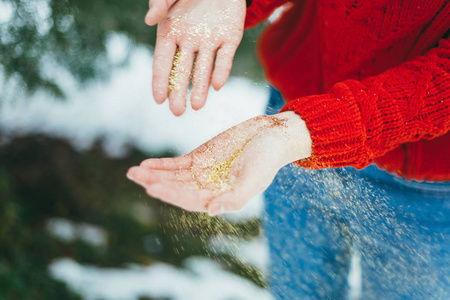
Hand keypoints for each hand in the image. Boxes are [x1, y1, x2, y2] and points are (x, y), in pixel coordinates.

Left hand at [127, 112, 311, 215]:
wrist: (271, 136)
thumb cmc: (267, 159)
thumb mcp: (254, 178)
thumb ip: (235, 197)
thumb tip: (211, 211)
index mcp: (220, 198)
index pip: (190, 200)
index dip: (170, 194)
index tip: (152, 187)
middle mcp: (207, 188)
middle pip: (176, 189)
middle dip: (156, 183)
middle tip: (135, 176)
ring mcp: (202, 173)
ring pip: (173, 177)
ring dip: (153, 175)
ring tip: (133, 172)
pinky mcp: (200, 157)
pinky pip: (177, 163)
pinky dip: (162, 164)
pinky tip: (146, 164)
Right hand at [145, 0, 245, 115]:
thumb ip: (160, 3)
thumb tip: (149, 20)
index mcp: (171, 33)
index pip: (162, 61)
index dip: (160, 80)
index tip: (158, 99)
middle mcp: (190, 42)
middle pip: (182, 71)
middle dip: (178, 92)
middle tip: (177, 112)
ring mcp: (210, 41)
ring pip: (204, 69)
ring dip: (200, 87)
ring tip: (197, 106)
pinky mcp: (230, 38)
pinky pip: (225, 57)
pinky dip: (221, 70)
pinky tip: (217, 85)